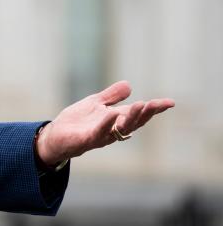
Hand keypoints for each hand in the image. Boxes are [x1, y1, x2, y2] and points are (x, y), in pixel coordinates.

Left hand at [35, 81, 174, 166]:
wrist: (54, 136)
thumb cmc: (76, 121)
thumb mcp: (94, 103)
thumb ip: (111, 96)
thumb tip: (129, 85)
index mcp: (115, 120)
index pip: (138, 114)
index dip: (154, 109)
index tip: (170, 103)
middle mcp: (111, 130)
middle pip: (133, 123)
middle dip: (145, 113)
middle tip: (155, 103)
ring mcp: (99, 136)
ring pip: (119, 129)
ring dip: (131, 118)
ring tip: (141, 105)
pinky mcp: (85, 140)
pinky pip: (98, 133)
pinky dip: (106, 125)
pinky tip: (112, 115)